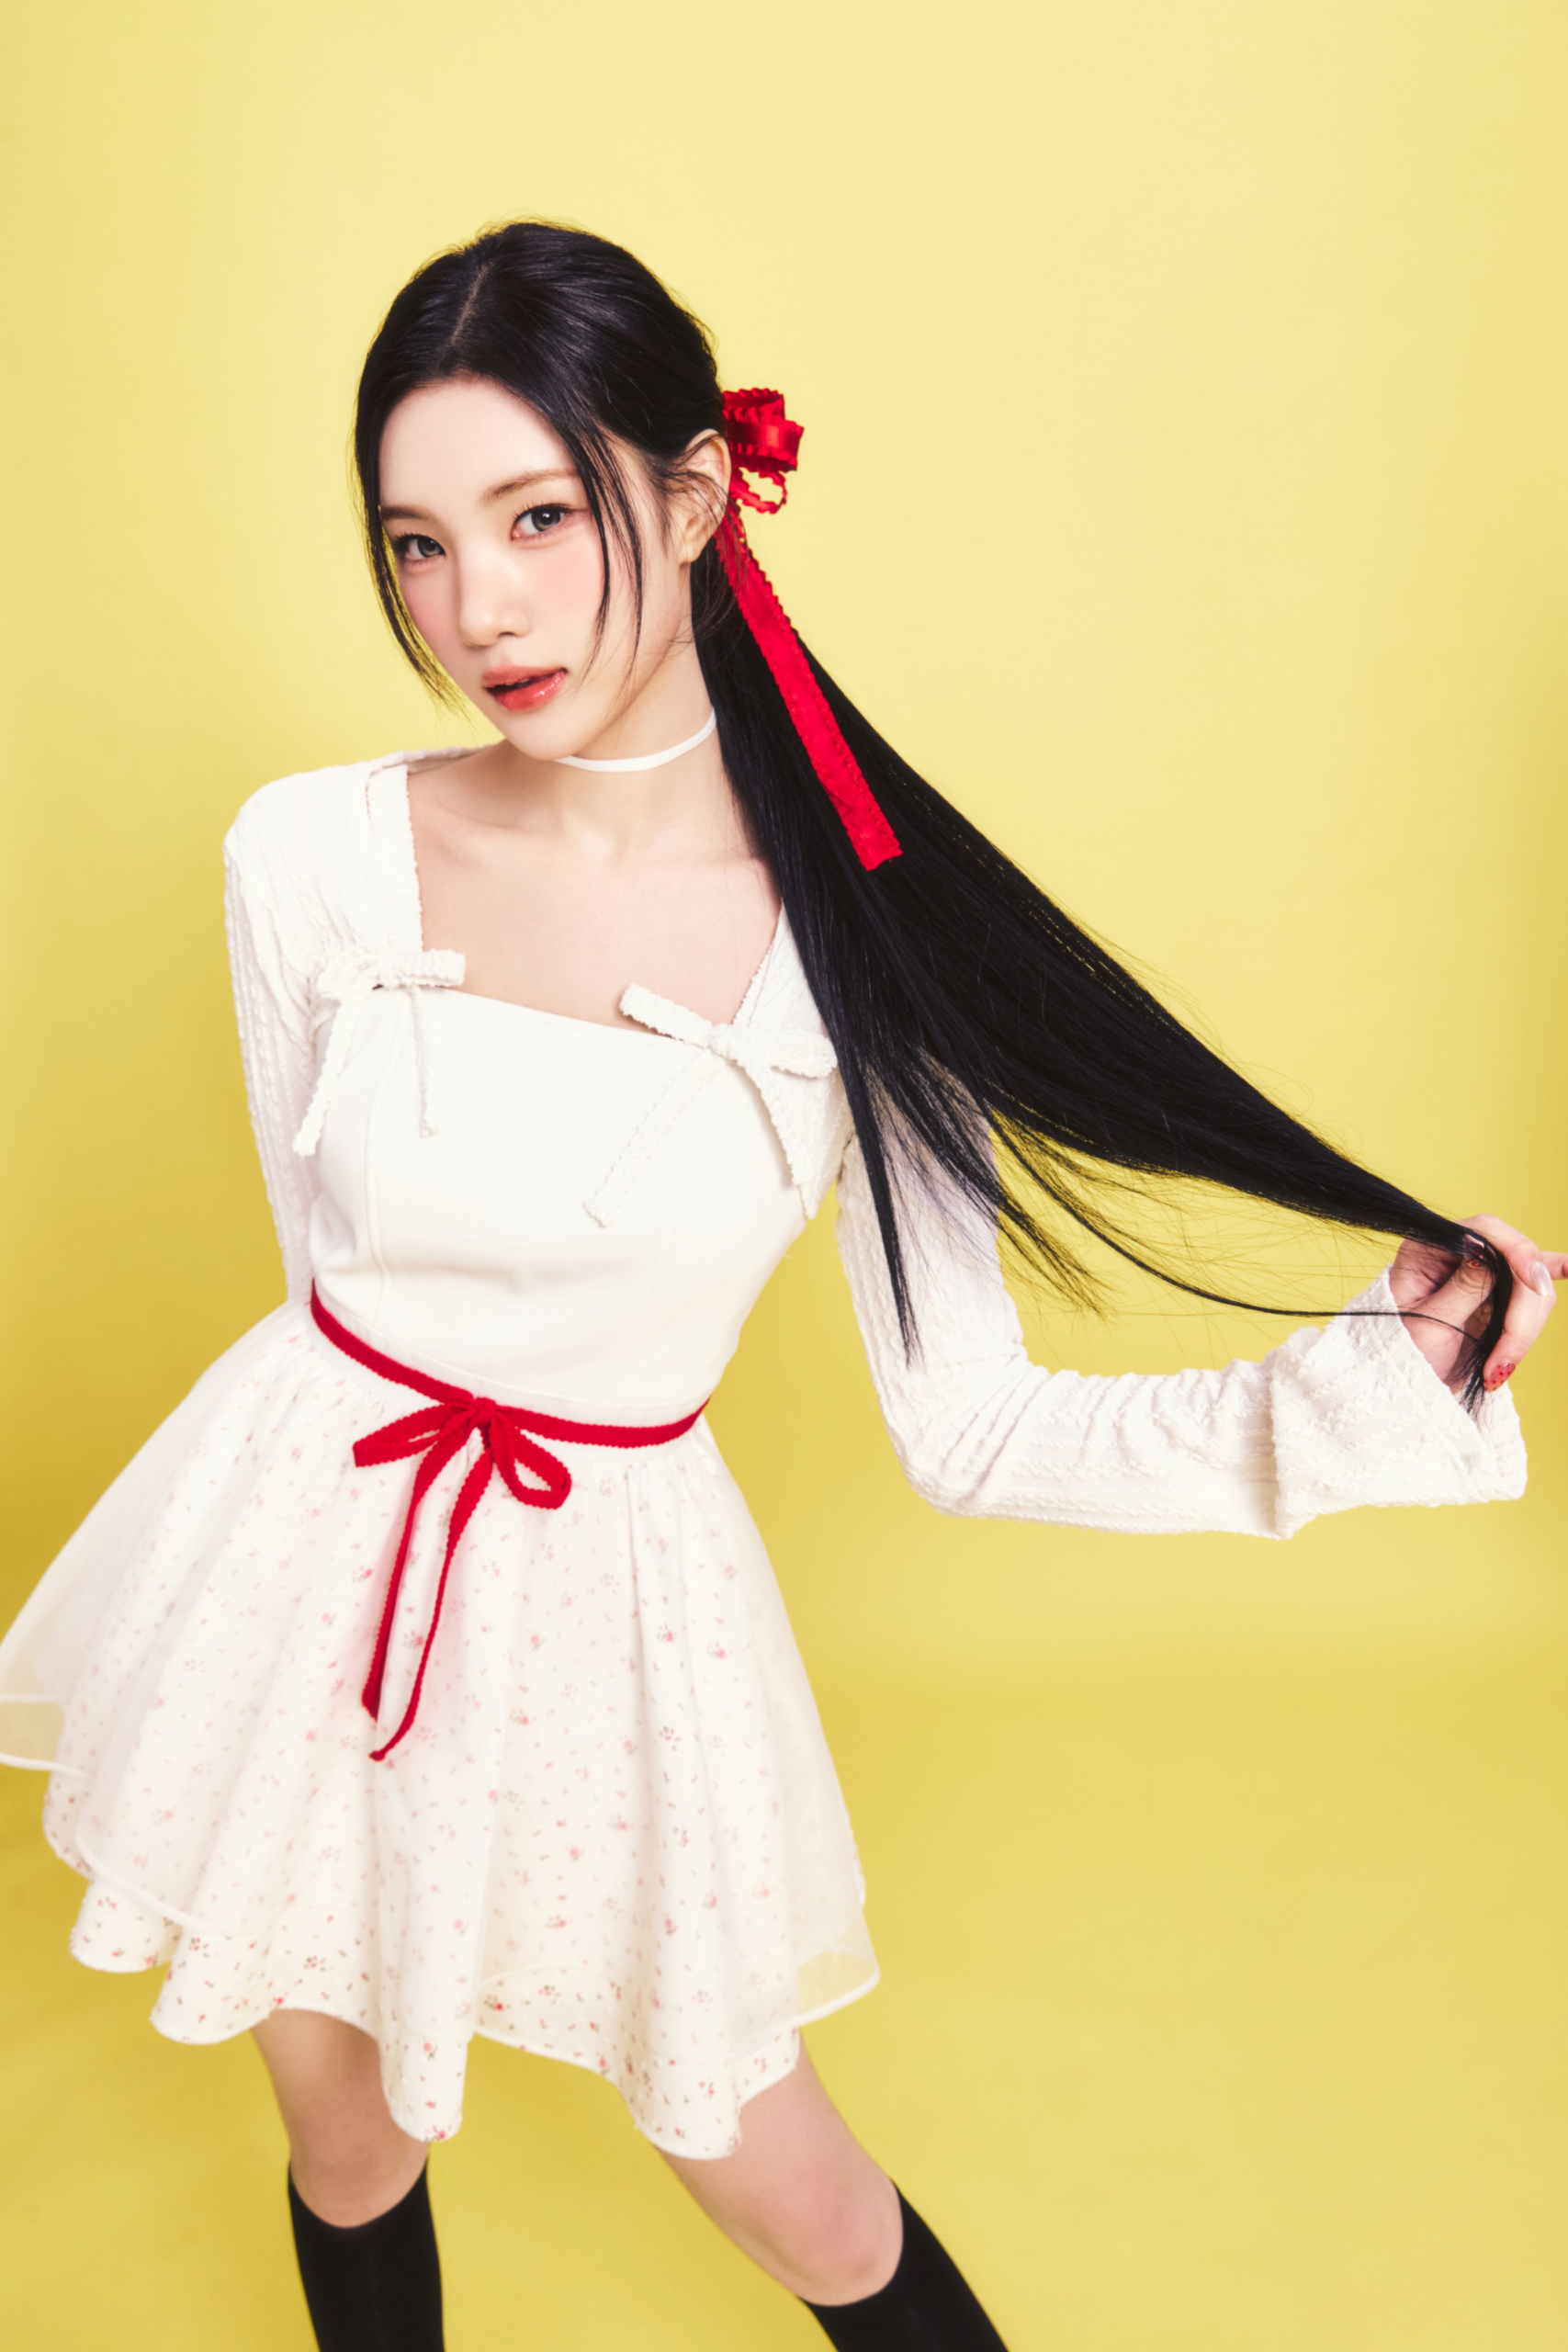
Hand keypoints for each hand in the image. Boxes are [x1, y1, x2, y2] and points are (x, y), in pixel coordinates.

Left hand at [1390, 1214, 1563, 1395]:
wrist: (1402, 1389)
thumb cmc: (1400, 1355)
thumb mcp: (1428, 1324)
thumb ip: (1463, 1288)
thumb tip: (1485, 1250)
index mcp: (1428, 1250)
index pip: (1484, 1230)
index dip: (1515, 1251)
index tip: (1533, 1281)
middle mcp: (1458, 1255)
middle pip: (1517, 1260)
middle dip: (1522, 1311)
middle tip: (1505, 1357)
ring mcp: (1481, 1276)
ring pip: (1532, 1284)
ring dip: (1525, 1328)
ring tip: (1499, 1367)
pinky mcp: (1499, 1298)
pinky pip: (1532, 1286)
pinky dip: (1548, 1283)